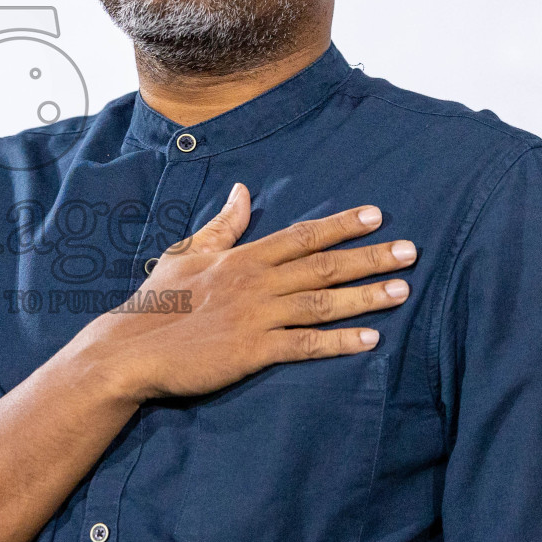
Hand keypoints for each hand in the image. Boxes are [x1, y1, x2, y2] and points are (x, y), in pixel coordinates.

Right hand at [85, 183, 414, 402]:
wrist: (130, 349)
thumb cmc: (157, 301)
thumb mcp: (187, 251)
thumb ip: (222, 224)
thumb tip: (242, 190)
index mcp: (242, 256)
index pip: (302, 234)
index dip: (342, 224)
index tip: (376, 215)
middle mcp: (255, 282)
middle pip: (323, 265)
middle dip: (370, 257)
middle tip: (412, 252)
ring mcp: (255, 317)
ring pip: (322, 302)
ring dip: (365, 296)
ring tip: (402, 290)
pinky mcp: (252, 352)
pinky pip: (305, 345)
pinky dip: (339, 342)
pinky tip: (370, 340)